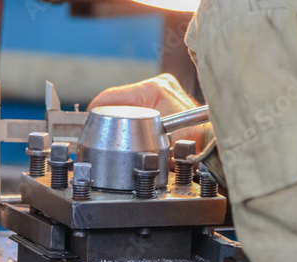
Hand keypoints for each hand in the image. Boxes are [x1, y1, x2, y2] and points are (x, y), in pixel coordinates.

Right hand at [88, 73, 211, 152]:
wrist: (208, 142)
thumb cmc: (187, 139)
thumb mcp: (153, 134)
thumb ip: (129, 128)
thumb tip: (107, 130)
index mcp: (151, 89)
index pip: (112, 95)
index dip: (95, 108)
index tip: (87, 119)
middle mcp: (157, 84)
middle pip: (120, 98)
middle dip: (108, 112)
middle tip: (98, 127)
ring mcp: (162, 89)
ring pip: (129, 101)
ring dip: (119, 113)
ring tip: (110, 127)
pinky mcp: (165, 95)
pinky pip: (140, 103)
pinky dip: (132, 113)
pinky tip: (127, 125)